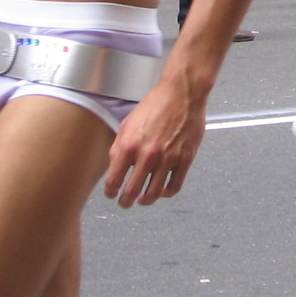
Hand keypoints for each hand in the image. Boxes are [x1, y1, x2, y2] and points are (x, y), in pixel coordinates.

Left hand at [103, 75, 206, 207]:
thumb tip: (115, 166)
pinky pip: (174, 186)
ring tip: (143, 200)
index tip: (111, 194)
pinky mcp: (184, 159)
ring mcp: (167, 159)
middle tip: (125, 203)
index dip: (110, 192)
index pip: (114, 180)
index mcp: (129, 145)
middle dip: (125, 201)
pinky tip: (162, 191)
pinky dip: (166, 193)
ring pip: (153, 193)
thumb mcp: (128, 122)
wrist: (181, 93)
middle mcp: (147, 155)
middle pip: (132, 191)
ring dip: (145, 200)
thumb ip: (119, 146)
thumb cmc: (155, 104)